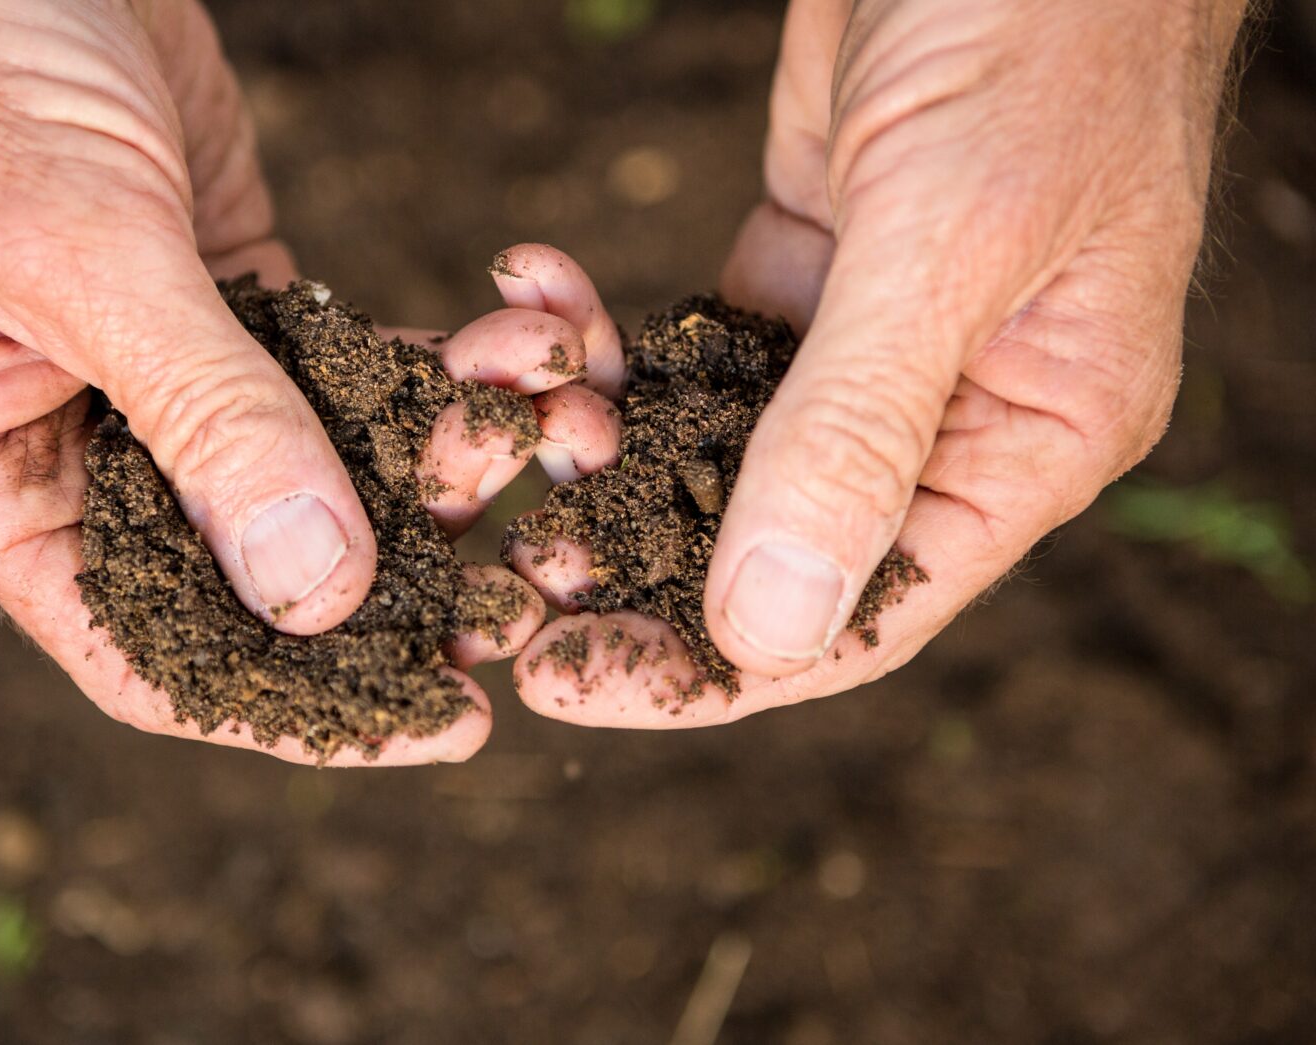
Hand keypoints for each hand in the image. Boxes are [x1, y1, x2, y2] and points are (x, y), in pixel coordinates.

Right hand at [0, 0, 581, 763]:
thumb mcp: (77, 256)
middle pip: (259, 575)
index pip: (150, 653)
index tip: (437, 721)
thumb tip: (315, 592)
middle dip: (408, 581)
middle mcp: (86, 450)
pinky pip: (356, 370)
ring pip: (330, 468)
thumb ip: (203, 421)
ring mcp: (170, 379)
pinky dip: (440, 369)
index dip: (294, 707)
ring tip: (562, 438)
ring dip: (449, 460)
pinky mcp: (239, 304)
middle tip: (536, 591)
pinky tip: (524, 358)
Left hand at [507, 0, 1249, 724]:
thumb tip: (772, 627)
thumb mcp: (946, 242)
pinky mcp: (809, 270)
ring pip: (716, 446)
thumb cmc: (1043, 34)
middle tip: (509, 577)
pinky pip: (690, 345)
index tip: (574, 680)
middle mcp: (956, 409)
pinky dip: (612, 335)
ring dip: (605, 438)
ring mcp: (877, 343)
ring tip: (504, 418)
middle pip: (782, 547)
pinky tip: (538, 295)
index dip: (718, 666)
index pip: (868, 608)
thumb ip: (854, 434)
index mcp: (1033, 438)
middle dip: (638, 564)